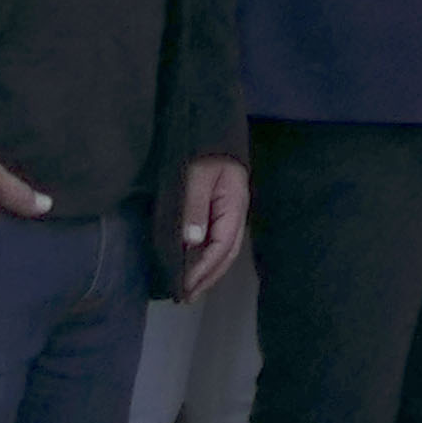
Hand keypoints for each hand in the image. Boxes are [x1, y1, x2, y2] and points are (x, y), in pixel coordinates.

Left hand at [176, 155, 249, 295]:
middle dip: (208, 277)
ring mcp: (229, 211)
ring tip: (190, 289)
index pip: (222, 245)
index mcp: (234, 205)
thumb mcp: (197, 176)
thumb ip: (194, 207)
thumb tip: (192, 241)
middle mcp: (236, 212)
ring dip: (208, 271)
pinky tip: (194, 265)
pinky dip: (206, 257)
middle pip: (226, 253)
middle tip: (186, 297)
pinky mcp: (220, 209)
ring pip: (223, 249)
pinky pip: (216, 240)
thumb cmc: (203, 150)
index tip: (185, 285)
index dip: (204, 268)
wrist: (210, 125)